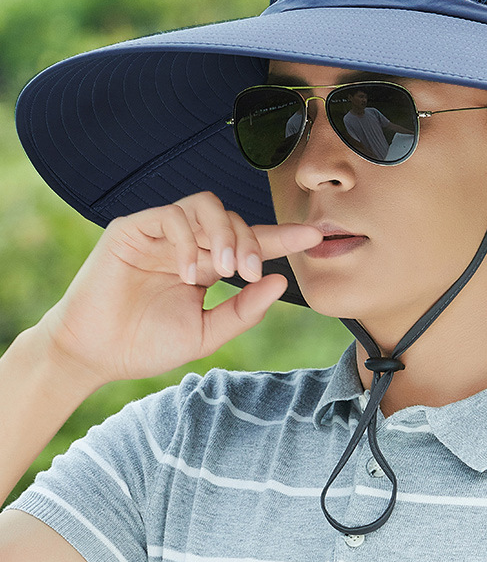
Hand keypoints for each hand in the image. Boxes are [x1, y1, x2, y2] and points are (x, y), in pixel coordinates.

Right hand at [35, 192, 321, 387]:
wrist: (95, 355)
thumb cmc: (147, 344)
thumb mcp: (206, 333)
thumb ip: (243, 311)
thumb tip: (281, 282)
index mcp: (208, 264)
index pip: (252, 241)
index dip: (283, 237)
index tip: (316, 236)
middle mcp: (188, 243)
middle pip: (234, 219)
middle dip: (252, 241)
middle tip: (251, 272)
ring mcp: (161, 233)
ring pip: (206, 206)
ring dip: (225, 234)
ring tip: (227, 269)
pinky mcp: (133, 228)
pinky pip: (171, 216)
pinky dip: (187, 240)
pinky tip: (189, 273)